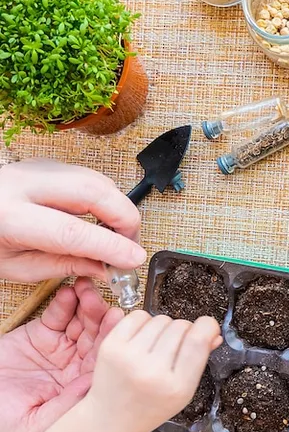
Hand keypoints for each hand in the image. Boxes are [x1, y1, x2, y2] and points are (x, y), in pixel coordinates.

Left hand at [0, 160, 145, 282]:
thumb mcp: (16, 267)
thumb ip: (65, 266)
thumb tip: (106, 267)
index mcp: (8, 217)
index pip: (72, 231)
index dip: (110, 246)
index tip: (133, 260)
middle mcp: (23, 184)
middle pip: (94, 191)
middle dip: (125, 219)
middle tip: (131, 246)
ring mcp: (37, 168)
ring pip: (98, 180)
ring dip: (119, 209)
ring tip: (119, 237)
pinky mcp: (48, 165)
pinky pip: (90, 177)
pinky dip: (108, 200)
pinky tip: (104, 221)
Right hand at [0, 278, 122, 431]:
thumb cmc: (3, 420)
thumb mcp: (35, 422)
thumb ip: (65, 405)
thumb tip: (93, 385)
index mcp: (80, 386)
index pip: (103, 360)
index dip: (110, 339)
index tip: (116, 320)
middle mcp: (75, 365)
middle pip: (96, 337)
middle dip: (101, 318)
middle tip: (104, 301)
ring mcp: (60, 348)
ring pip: (81, 323)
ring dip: (87, 305)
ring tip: (87, 291)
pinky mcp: (41, 334)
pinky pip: (58, 315)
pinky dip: (65, 302)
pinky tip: (70, 292)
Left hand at [84, 312, 222, 431]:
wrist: (110, 420)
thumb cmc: (150, 406)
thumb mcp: (183, 392)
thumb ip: (200, 361)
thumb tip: (214, 334)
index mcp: (176, 387)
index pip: (197, 341)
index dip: (208, 326)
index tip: (208, 326)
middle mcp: (152, 372)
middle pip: (180, 326)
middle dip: (183, 331)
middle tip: (175, 347)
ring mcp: (128, 358)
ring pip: (160, 319)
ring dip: (163, 327)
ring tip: (156, 346)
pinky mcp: (110, 347)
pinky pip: (137, 316)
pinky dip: (144, 321)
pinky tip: (142, 338)